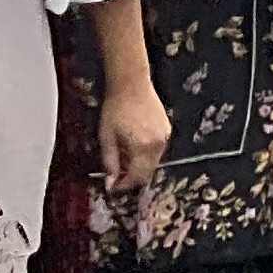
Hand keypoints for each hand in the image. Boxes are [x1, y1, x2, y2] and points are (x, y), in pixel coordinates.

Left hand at [98, 76, 170, 194]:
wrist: (132, 85)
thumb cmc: (116, 109)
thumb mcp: (107, 137)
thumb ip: (110, 162)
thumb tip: (110, 183)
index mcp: (143, 147)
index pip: (137, 176)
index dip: (124, 185)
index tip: (112, 187)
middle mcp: (158, 144)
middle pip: (148, 172)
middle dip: (131, 177)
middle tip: (115, 176)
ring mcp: (165, 137)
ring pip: (153, 162)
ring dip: (138, 166)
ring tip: (122, 158)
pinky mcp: (166, 130)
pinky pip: (156, 150)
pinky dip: (145, 155)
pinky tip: (132, 147)